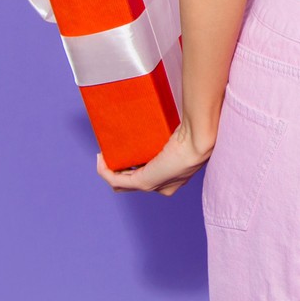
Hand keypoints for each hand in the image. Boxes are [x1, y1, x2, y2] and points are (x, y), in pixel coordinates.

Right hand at [96, 120, 213, 195]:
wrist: (198, 140)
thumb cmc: (195, 132)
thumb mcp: (180, 133)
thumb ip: (172, 128)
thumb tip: (162, 114)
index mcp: (174, 177)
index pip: (149, 174)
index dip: (133, 163)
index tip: (127, 147)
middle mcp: (164, 186)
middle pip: (133, 182)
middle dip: (119, 167)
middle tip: (114, 149)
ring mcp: (153, 186)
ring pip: (122, 183)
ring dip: (110, 169)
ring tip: (106, 153)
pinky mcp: (144, 182)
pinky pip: (115, 181)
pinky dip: (104, 171)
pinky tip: (101, 158)